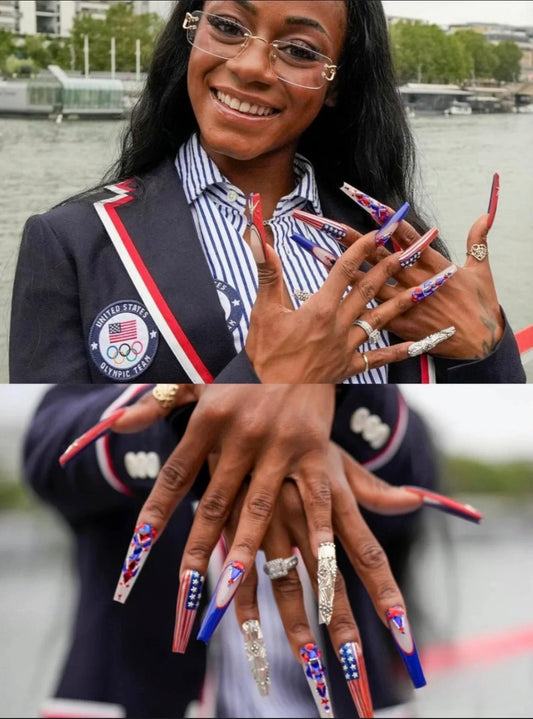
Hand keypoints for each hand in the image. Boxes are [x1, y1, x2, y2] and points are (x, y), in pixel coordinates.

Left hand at [112, 384, 338, 606]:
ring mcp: (279, 444)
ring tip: (228, 592)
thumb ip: (155, 404)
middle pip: (213, 501)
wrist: (302, 338)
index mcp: (209, 416)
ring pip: (258, 507)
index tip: (138, 549)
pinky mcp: (315, 449)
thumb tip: (111, 425)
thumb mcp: (197, 377)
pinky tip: (312, 567)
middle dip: (196, 548)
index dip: (156, 513)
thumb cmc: (246, 364)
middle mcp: (241, 433)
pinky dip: (314, 534)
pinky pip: (312, 499)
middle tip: (183, 591)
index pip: (176, 474)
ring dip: (243, 552)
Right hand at [217, 445, 427, 712]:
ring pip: (285, 580)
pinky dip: (243, 603)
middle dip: (342, 624)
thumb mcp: (338, 459)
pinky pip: (241, 568)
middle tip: (357, 668)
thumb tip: (418, 501)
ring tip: (312, 663)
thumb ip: (374, 489)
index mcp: (334, 497)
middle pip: (328, 578)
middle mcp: (305, 511)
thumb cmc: (302, 439)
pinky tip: (249, 635)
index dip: (385, 593)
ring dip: (297, 625)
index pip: (367, 552)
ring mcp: (269, 516)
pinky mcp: (235, 517)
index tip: (403, 633)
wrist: (253, 399)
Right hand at [245, 235, 452, 381]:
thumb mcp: (263, 311)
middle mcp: (338, 326)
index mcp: (319, 309)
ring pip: (380, 320)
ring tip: (423, 288)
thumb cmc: (265, 356)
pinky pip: (379, 358)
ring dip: (402, 302)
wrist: (269, 396)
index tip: (376, 233)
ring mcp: (346, 348)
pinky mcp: (348, 368)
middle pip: (367, 290)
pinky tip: (417, 344)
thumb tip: (262, 240)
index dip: (360, 249)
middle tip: (407, 250)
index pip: (343, 271)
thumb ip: (268, 274)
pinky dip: (399, 351)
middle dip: (388, 267)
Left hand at [337, 182, 503, 359]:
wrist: (479, 343)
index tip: (362, 199)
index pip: (403, 234)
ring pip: (367, 282)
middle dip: (350, 238)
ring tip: (316, 251)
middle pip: (376, 255)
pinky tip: (330, 296)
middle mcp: (414, 280)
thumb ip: (477, 241)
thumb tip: (484, 215)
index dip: (383, 216)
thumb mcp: (481, 270)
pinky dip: (350, 304)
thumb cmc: (481, 306)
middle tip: (325, 222)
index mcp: (433, 264)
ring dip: (341, 268)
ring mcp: (404, 303)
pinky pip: (369, 312)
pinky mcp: (398, 324)